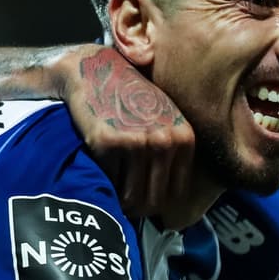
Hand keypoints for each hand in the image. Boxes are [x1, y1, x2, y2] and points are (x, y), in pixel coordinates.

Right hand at [63, 47, 194, 219]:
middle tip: (121, 203)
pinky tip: (99, 166)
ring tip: (110, 190)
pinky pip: (107, 182)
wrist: (95, 70)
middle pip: (153, 201)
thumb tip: (168, 204)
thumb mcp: (164, 121)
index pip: (176, 194)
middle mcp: (165, 140)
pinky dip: (102, 181)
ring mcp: (137, 141)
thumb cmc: (128, 99)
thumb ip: (171, 155)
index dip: (157, 204)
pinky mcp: (108, 142)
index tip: (141, 201)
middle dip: (137, 209)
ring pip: (130, 198)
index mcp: (184, 138)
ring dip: (118, 200)